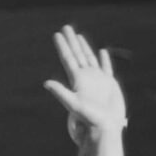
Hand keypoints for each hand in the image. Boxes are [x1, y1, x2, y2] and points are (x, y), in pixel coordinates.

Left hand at [49, 26, 129, 143]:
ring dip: (84, 47)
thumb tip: (46, 83)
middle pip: (77, 55)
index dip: (62, 46)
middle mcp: (86, 77)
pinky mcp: (109, 84)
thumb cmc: (90, 119)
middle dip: (71, 41)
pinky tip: (101, 51)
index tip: (57, 34)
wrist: (106, 127)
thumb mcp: (74, 105)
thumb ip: (61, 93)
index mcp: (77, 80)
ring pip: (89, 58)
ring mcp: (98, 80)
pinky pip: (106, 68)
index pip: (68, 59)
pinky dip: (104, 59)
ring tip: (78, 36)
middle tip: (66, 27)